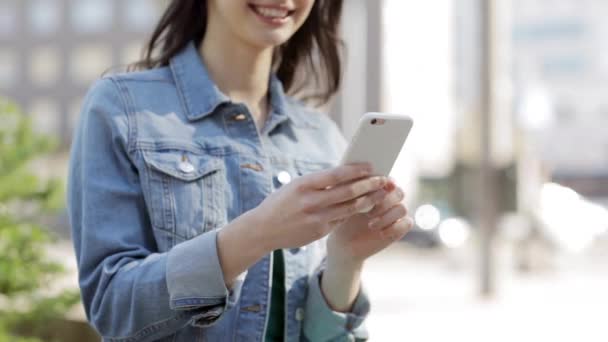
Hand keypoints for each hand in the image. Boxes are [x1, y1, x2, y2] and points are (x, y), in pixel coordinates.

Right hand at [250, 163, 390, 251]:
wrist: (262, 230)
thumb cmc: (281, 203)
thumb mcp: (295, 187)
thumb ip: (318, 182)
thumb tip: (346, 174)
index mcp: (304, 184)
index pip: (336, 175)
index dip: (357, 170)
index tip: (370, 166)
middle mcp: (311, 202)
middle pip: (348, 192)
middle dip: (369, 185)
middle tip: (383, 180)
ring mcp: (316, 218)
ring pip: (350, 208)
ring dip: (368, 200)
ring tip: (380, 194)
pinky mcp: (319, 232)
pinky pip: (342, 220)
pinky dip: (354, 212)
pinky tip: (364, 206)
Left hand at [327, 179, 413, 265]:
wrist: (343, 243)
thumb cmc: (342, 218)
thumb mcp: (342, 200)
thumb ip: (350, 186)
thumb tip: (354, 172)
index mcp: (377, 188)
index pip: (389, 180)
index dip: (385, 184)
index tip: (374, 191)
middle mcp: (389, 200)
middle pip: (399, 193)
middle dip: (385, 202)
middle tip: (368, 213)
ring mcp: (394, 215)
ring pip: (402, 208)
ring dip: (387, 216)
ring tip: (371, 224)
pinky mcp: (398, 229)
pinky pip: (407, 223)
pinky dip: (395, 227)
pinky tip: (380, 233)